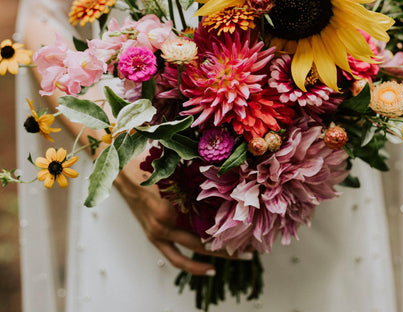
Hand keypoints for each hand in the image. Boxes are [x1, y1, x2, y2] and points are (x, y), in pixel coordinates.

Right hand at [114, 154, 250, 275]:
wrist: (121, 172)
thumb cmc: (149, 165)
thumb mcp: (176, 168)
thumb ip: (197, 176)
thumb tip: (227, 175)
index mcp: (170, 206)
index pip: (206, 222)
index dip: (228, 227)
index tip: (249, 228)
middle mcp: (164, 223)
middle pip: (202, 241)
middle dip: (227, 246)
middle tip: (249, 249)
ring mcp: (157, 233)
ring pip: (191, 253)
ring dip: (214, 258)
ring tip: (237, 258)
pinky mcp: (153, 237)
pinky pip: (174, 258)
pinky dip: (192, 266)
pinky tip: (209, 269)